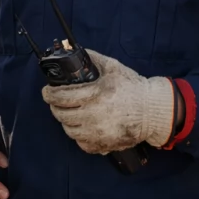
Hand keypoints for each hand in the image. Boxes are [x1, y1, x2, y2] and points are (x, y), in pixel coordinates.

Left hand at [40, 49, 175, 153]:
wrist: (152, 111)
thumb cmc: (133, 88)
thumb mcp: (113, 67)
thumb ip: (93, 59)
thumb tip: (76, 53)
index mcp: (94, 94)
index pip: (61, 96)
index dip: (49, 94)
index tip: (47, 91)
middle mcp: (92, 116)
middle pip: (61, 114)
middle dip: (55, 107)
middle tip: (56, 102)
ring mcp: (97, 133)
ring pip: (69, 130)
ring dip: (66, 121)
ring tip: (69, 114)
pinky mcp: (102, 145)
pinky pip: (81, 143)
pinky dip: (79, 135)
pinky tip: (82, 127)